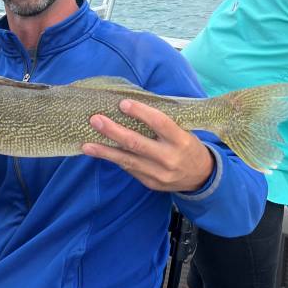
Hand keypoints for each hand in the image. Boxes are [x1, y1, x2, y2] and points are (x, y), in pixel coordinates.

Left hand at [82, 98, 213, 192]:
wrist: (200, 177)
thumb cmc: (187, 146)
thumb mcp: (183, 132)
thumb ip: (161, 124)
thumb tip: (130, 107)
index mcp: (181, 140)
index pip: (160, 123)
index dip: (141, 112)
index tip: (122, 103)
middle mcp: (169, 158)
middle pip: (137, 143)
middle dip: (113, 131)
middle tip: (95, 120)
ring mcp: (158, 174)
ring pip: (127, 160)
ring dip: (104, 151)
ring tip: (86, 145)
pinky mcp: (150, 183)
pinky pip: (129, 168)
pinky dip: (114, 159)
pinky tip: (99, 152)